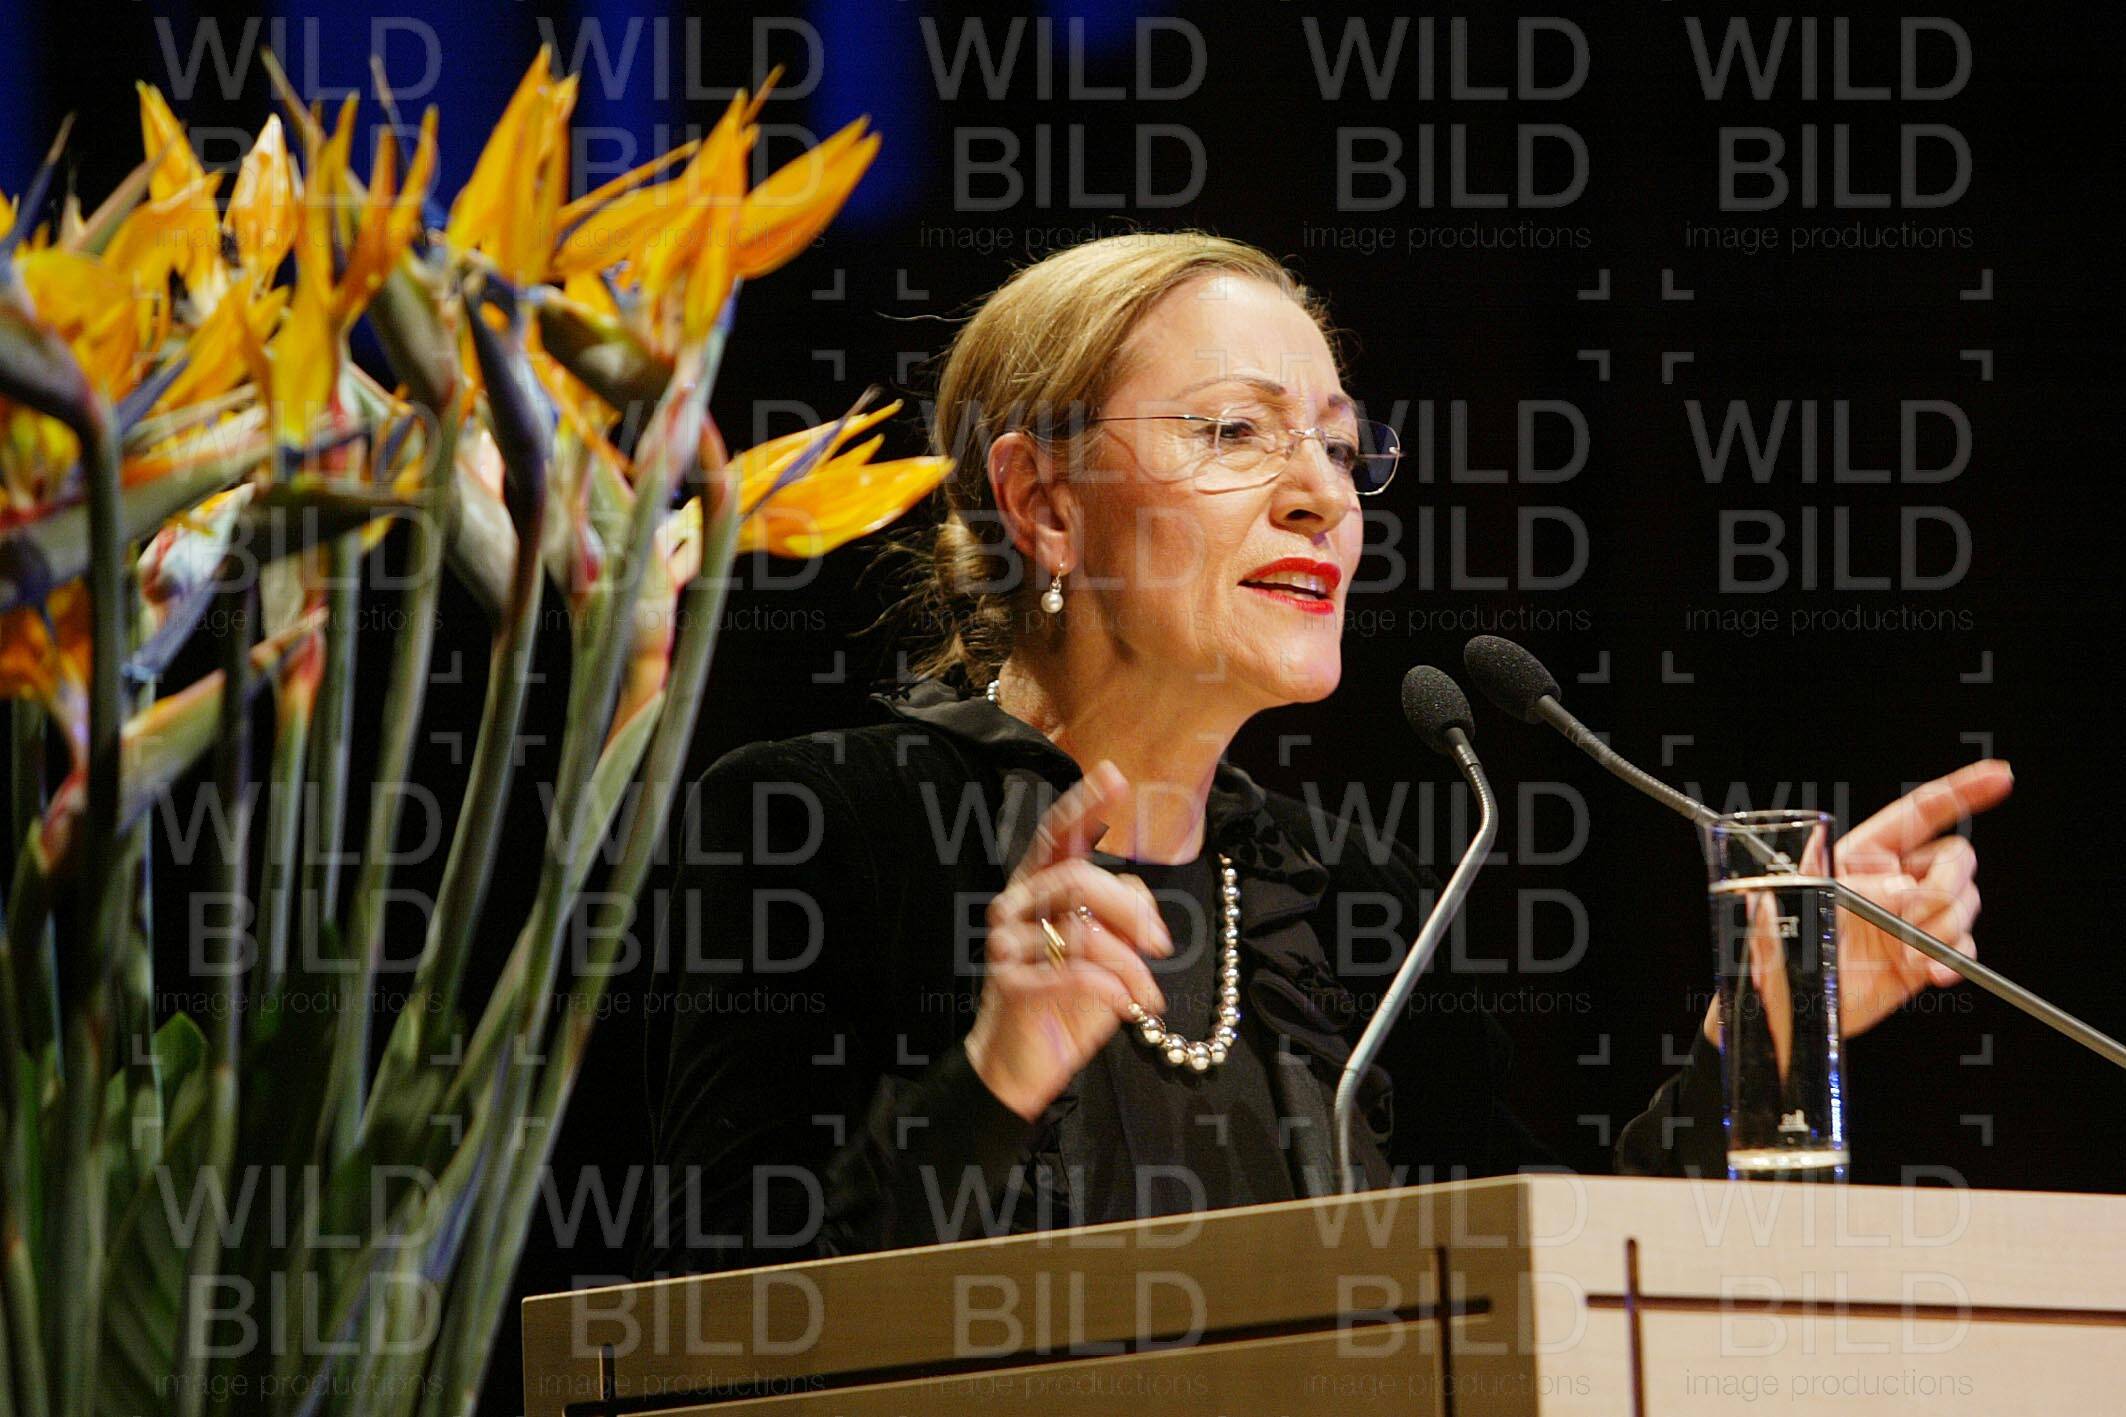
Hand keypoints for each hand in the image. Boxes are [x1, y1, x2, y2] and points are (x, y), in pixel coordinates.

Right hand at [963, 761, 1174, 1120]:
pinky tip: (1126, 1009)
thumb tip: (1145, 911)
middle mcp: (1015, 907)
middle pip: (1079, 879)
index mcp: (1036, 889)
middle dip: (1131, 911)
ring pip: (1084, 931)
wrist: (1021, 1064)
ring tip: (1144, 995)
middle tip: (1160, 945)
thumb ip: (1120, 914)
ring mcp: (1007, 944)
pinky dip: (1115, 991)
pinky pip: (1078, 973)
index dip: (1084, 804)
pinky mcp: (1012, 983)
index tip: (1115, 776)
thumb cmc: (1064, 1001)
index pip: (1056, 835)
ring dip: (1129, 967)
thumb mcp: (1102, 951)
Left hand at [1701, 759, 2013, 1045]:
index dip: (1963, 790)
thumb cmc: (1782, 941)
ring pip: (1965, 902)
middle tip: (1910, 917)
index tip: (2001, 776)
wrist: (1785, 1000)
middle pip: (1956, 859)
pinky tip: (1931, 971)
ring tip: (1903, 952)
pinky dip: (1955, 958)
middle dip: (1944, 886)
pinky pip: (1964, 947)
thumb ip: (1860, 892)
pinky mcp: (1925, 954)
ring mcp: (1914, 917)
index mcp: (1865, 851)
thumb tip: (1905, 892)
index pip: (1921, 811)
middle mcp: (1896, 878)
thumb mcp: (1811, 902)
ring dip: (1942, 928)